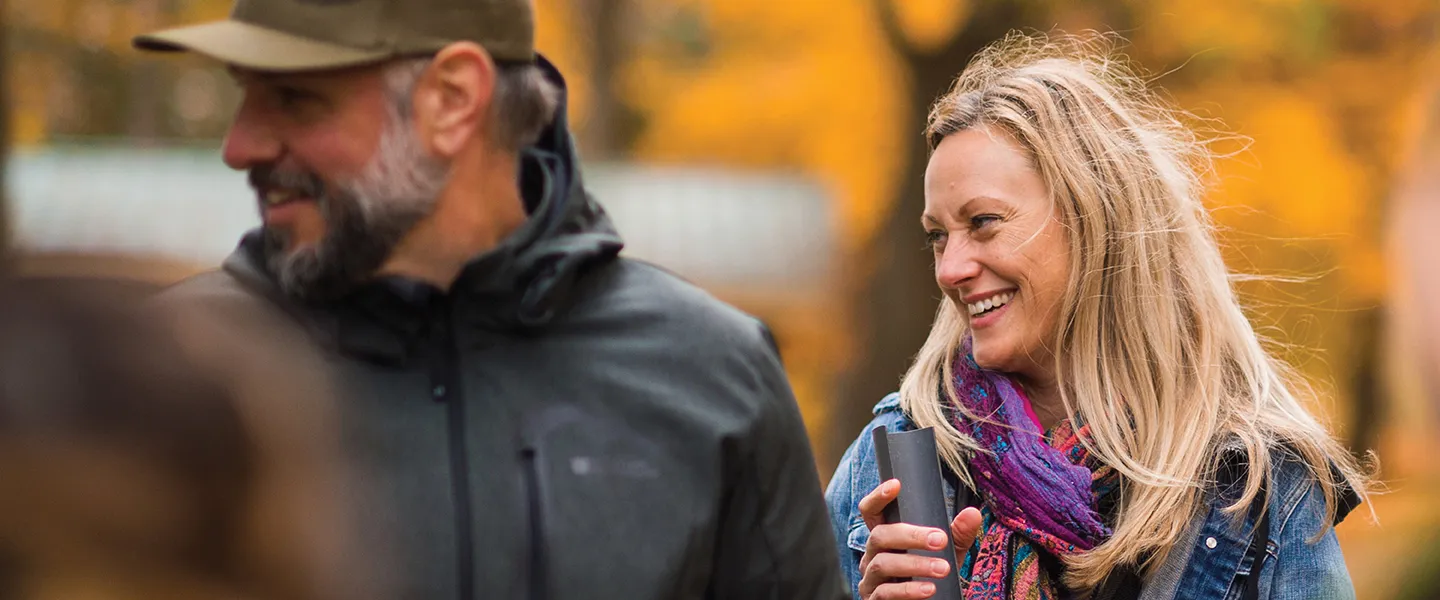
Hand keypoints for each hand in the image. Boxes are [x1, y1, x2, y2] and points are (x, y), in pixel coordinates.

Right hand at [857, 479, 982, 599]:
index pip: (871, 512)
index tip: (896, 485)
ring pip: (882, 564)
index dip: (878, 497)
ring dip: (915, 565)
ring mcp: (870, 579)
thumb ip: (958, 534)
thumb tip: (973, 514)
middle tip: (940, 540)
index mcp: (885, 537)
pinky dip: (908, 591)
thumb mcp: (947, 553)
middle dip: (911, 535)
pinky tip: (929, 589)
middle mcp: (872, 554)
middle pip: (880, 535)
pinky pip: (885, 593)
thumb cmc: (930, 575)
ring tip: (943, 568)